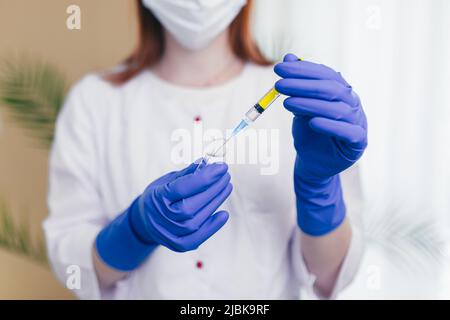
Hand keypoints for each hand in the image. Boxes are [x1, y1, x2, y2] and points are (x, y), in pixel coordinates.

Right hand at [96, 162, 231, 270]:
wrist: (145, 220)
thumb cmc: (160, 196)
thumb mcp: (168, 180)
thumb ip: (187, 174)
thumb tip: (208, 163)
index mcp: (157, 197)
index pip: (182, 188)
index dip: (204, 177)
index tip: (221, 167)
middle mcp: (161, 217)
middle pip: (190, 206)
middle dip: (213, 189)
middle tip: (226, 176)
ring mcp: (168, 233)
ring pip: (196, 221)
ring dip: (215, 203)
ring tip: (226, 187)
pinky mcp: (178, 245)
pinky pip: (197, 237)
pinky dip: (212, 226)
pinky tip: (224, 214)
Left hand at [274, 54, 366, 235]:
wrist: (313, 163)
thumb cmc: (308, 133)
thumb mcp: (299, 108)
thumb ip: (297, 85)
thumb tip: (289, 57)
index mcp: (341, 91)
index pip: (326, 75)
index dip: (303, 70)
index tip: (279, 68)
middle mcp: (352, 103)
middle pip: (332, 89)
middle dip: (303, 85)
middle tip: (279, 85)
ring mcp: (358, 122)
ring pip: (338, 109)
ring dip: (310, 104)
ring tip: (287, 103)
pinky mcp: (358, 142)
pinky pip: (347, 131)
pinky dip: (330, 126)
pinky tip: (312, 122)